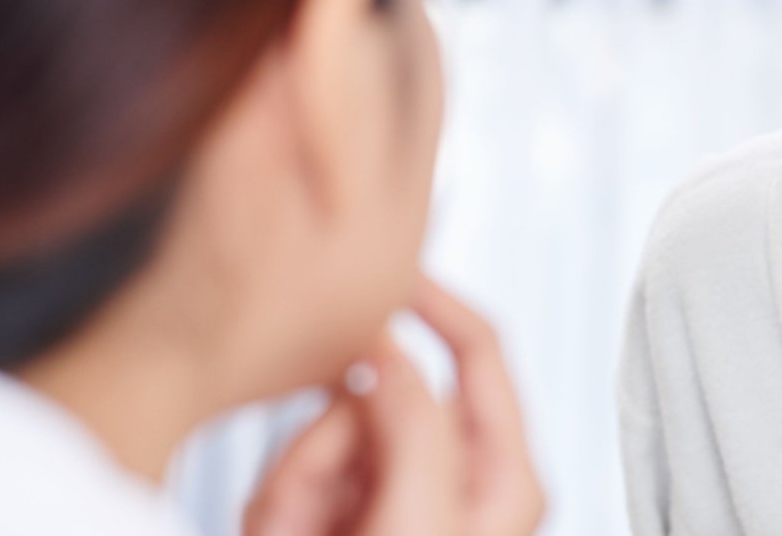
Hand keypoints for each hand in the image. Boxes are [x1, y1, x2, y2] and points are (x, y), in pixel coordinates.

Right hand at [242, 275, 545, 535]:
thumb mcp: (421, 521)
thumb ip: (415, 427)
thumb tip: (389, 356)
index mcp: (503, 475)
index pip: (481, 350)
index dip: (438, 302)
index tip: (394, 272)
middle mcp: (455, 477)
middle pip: (386, 391)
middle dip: (332, 440)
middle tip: (313, 511)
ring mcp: (398, 494)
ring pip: (330, 431)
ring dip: (298, 480)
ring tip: (298, 533)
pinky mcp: (346, 512)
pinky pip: (295, 472)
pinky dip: (278, 503)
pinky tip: (285, 533)